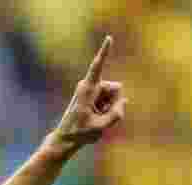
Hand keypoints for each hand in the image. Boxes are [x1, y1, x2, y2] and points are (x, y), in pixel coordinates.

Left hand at [46, 36, 126, 152]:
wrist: (66, 139)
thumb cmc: (80, 133)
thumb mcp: (101, 127)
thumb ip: (117, 114)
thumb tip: (125, 101)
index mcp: (87, 88)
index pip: (97, 67)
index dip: (104, 52)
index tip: (109, 38)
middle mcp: (90, 86)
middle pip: (116, 88)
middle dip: (116, 102)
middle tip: (102, 117)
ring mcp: (93, 91)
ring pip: (115, 96)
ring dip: (111, 108)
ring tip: (97, 119)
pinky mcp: (95, 97)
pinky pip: (111, 101)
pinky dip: (108, 110)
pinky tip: (97, 118)